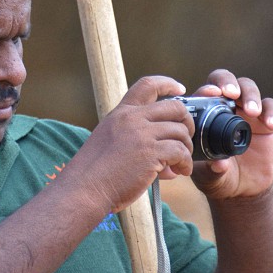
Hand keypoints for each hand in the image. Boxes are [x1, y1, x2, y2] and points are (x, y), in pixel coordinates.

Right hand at [69, 75, 194, 214]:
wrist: (84, 188)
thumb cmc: (95, 173)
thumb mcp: (109, 142)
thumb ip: (136, 141)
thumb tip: (168, 158)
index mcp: (120, 113)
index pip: (147, 85)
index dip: (168, 84)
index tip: (180, 89)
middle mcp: (132, 118)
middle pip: (174, 107)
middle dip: (187, 123)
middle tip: (185, 140)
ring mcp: (141, 134)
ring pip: (180, 131)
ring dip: (186, 149)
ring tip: (180, 164)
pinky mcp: (150, 152)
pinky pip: (180, 152)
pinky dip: (185, 163)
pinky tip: (179, 173)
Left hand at [189, 69, 272, 200]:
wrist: (242, 188)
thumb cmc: (218, 176)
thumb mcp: (210, 176)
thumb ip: (213, 170)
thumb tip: (219, 164)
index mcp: (205, 114)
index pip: (204, 92)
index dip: (208, 89)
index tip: (213, 93)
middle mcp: (224, 107)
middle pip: (226, 80)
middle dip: (229, 82)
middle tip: (232, 94)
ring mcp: (245, 112)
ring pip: (248, 88)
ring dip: (251, 96)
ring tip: (253, 112)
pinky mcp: (265, 121)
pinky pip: (271, 108)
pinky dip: (272, 112)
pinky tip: (271, 124)